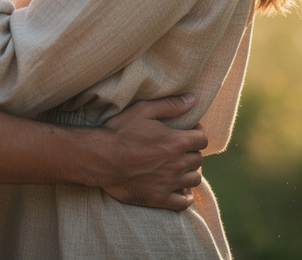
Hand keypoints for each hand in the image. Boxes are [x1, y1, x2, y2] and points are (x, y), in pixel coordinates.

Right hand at [97, 95, 206, 210]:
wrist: (99, 159)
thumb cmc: (119, 132)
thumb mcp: (143, 110)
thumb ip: (170, 105)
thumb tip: (193, 99)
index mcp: (176, 142)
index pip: (202, 140)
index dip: (198, 134)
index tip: (190, 133)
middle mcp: (177, 164)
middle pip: (198, 159)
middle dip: (192, 153)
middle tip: (180, 150)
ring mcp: (169, 183)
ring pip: (194, 180)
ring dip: (190, 172)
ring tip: (179, 168)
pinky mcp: (159, 198)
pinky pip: (183, 203)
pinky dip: (185, 197)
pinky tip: (179, 190)